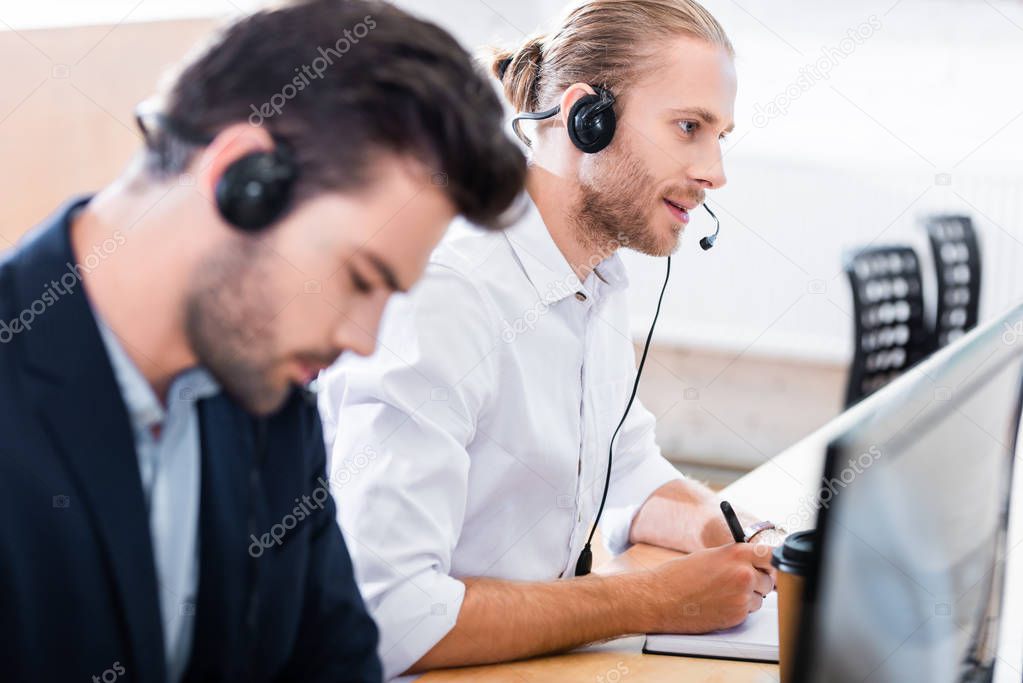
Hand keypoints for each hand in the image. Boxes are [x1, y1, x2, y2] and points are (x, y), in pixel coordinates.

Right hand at [641, 543, 775, 633]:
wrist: (662, 598)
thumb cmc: (681, 575)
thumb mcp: (712, 556)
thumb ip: (737, 558)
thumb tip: (757, 564)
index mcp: (737, 553)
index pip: (772, 555)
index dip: (772, 561)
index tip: (772, 564)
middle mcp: (744, 574)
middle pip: (770, 579)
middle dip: (758, 581)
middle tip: (739, 581)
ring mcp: (742, 597)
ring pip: (760, 598)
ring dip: (748, 597)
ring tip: (722, 592)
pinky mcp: (737, 616)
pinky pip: (748, 612)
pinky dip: (738, 609)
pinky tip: (718, 603)